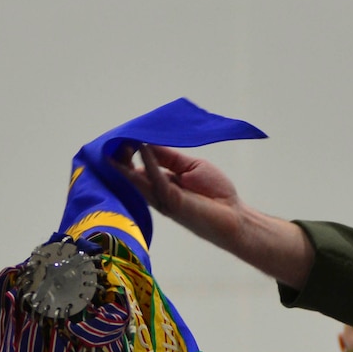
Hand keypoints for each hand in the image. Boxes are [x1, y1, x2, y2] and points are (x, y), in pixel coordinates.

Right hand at [117, 145, 246, 248]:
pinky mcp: (172, 202)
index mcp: (160, 183)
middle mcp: (156, 193)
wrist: (234, 215)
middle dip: (122, 156)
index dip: (130, 152)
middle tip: (118, 139)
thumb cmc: (214, 193)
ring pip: (137, 180)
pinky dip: (149, 164)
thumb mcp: (190, 166)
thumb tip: (147, 142)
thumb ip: (169, 157)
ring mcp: (162, 199)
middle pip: (130, 174)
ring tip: (124, 141)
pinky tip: (143, 149)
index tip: (125, 136)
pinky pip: (156, 180)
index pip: (136, 167)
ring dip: (128, 160)